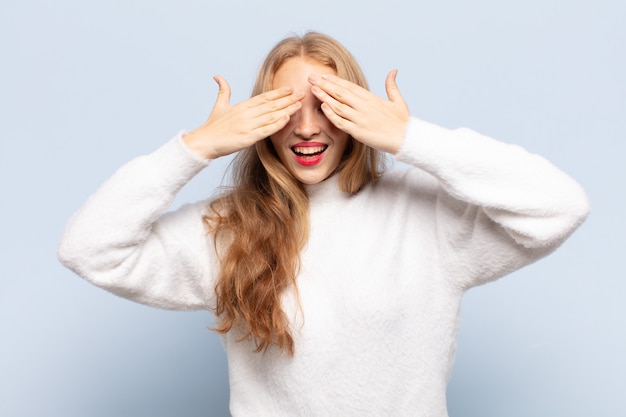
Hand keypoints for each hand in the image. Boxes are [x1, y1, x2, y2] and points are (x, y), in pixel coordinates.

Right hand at [183, 76, 303, 158]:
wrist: (204, 142)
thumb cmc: (212, 125)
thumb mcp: (219, 105)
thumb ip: (223, 91)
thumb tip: (217, 76)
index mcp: (242, 105)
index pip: (264, 97)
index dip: (278, 93)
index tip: (290, 88)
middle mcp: (246, 113)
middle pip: (271, 104)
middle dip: (288, 99)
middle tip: (302, 93)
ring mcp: (248, 125)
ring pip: (271, 115)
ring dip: (287, 109)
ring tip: (300, 104)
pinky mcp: (248, 137)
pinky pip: (266, 129)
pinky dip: (277, 124)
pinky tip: (287, 119)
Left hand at [309, 70, 409, 154]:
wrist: (407, 138)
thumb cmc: (402, 122)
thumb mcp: (398, 101)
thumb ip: (392, 86)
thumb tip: (393, 71)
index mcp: (371, 98)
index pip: (349, 86)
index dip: (335, 80)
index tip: (323, 75)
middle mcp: (364, 106)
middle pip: (340, 93)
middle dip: (324, 84)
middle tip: (310, 78)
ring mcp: (360, 118)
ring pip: (338, 106)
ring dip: (324, 97)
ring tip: (313, 89)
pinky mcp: (358, 131)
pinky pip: (341, 122)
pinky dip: (331, 114)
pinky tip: (323, 107)